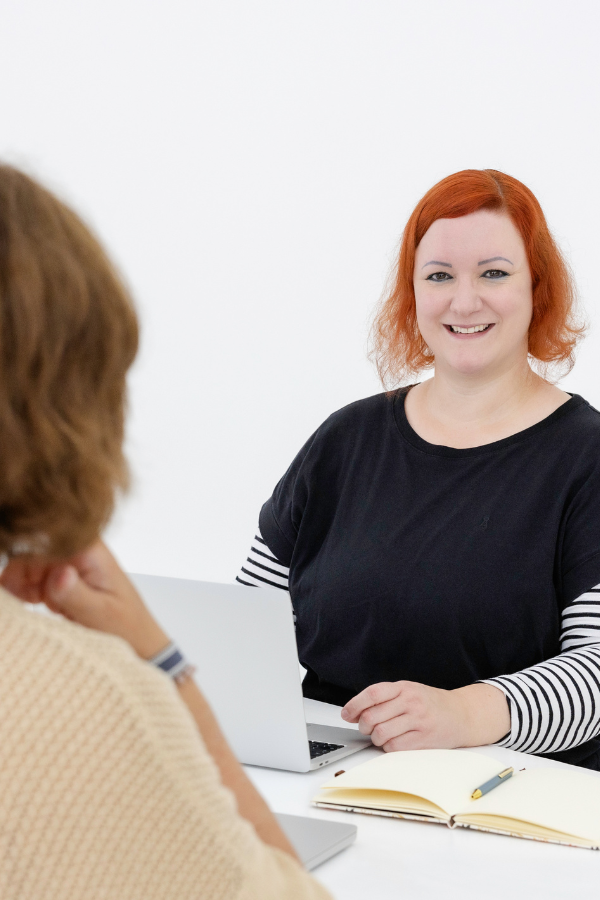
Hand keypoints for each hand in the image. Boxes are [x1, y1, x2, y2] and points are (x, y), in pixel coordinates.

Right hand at [0, 540, 169, 659]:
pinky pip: (38, 577)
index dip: (28, 565)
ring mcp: (72, 561)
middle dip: (27, 579)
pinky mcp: (67, 575)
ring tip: (49, 605)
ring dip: (30, 587)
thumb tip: (58, 572)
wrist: (137, 640)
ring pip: (32, 566)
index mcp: (90, 550)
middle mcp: (80, 548)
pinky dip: (35, 592)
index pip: (45, 543)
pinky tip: (47, 605)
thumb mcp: (99, 614)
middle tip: (33, 602)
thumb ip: (76, 593)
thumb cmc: (126, 627)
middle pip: (34, 552)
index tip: (26, 591)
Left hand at [340, 680, 509, 750]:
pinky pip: (394, 746)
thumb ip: (385, 697)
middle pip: (373, 715)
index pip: (372, 694)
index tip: (346, 714)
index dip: (354, 705)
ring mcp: (418, 720)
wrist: (462, 714)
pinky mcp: (424, 739)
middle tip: (366, 727)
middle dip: (363, 725)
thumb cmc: (431, 703)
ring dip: (375, 738)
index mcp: (404, 687)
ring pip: (381, 733)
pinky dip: (388, 747)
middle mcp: (411, 701)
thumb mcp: (409, 690)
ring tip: (381, 735)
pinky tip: (394, 742)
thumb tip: (355, 711)